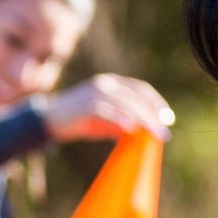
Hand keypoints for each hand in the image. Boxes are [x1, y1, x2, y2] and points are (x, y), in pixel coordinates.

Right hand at [44, 73, 174, 142]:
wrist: (49, 120)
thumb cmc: (79, 121)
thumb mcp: (105, 121)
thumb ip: (122, 123)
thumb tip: (143, 133)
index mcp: (112, 84)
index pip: (140, 89)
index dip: (156, 102)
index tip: (168, 118)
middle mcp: (105, 84)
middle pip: (135, 97)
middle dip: (153, 115)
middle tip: (164, 133)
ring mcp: (94, 92)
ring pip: (124, 103)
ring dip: (142, 119)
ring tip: (153, 133)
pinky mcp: (84, 104)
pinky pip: (105, 110)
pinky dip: (118, 118)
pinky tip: (130, 128)